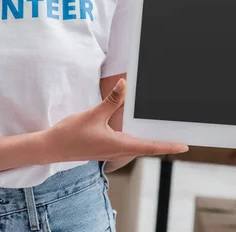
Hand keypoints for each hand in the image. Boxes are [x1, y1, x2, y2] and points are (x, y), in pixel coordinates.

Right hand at [46, 79, 187, 162]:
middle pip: (147, 148)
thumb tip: (125, 86)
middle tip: (179, 139)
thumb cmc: (71, 134)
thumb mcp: (93, 114)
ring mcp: (111, 150)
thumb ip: (111, 101)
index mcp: (119, 145)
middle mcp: (118, 150)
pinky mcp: (104, 148)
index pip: (150, 146)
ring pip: (137, 146)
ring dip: (151, 141)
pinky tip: (136, 130)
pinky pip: (127, 144)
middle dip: (163, 144)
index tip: (184, 146)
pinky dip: (137, 139)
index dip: (168, 145)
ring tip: (163, 133)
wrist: (51, 147)